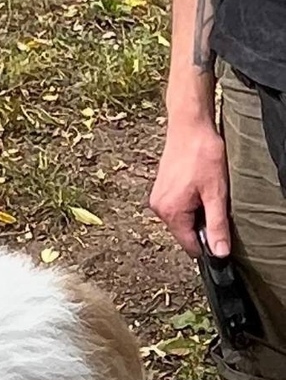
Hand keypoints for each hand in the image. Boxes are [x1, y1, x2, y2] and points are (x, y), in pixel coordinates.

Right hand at [149, 115, 229, 257]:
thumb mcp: (216, 193)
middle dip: (202, 224)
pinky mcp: (160, 190)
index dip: (209, 242)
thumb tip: (220, 252)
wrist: (189, 126)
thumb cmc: (202, 155)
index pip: (190, 246)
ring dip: (196, 212)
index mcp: (171, 213)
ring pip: (182, 220)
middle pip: (185, 233)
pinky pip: (177, 207)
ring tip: (205, 189)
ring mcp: (158, 198)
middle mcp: (159, 208)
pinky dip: (190, 202)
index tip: (220, 227)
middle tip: (214, 201)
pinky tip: (198, 185)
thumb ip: (217, 225)